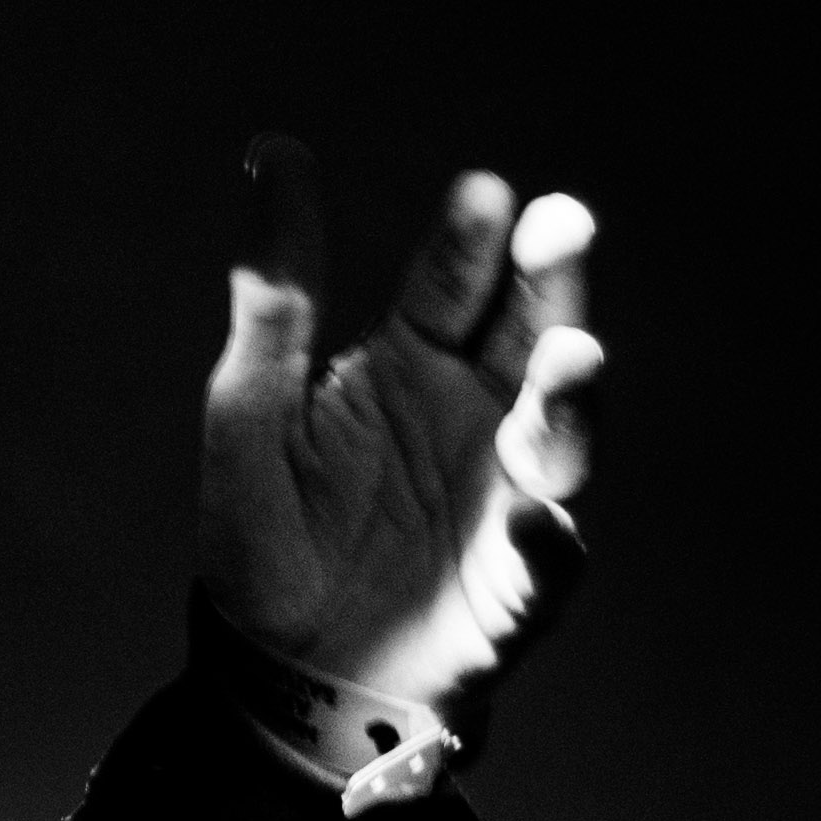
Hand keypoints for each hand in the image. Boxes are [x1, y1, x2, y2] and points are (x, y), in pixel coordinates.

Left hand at [197, 139, 601, 728]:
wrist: (278, 672)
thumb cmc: (267, 533)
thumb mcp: (249, 406)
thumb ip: (274, 294)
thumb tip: (275, 148)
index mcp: (412, 365)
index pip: (452, 283)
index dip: (471, 240)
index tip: (483, 192)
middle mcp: (477, 418)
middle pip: (527, 334)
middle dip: (551, 282)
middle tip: (561, 223)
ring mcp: (506, 500)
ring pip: (560, 438)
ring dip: (570, 396)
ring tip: (571, 351)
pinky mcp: (514, 591)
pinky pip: (546, 564)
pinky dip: (550, 544)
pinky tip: (539, 520)